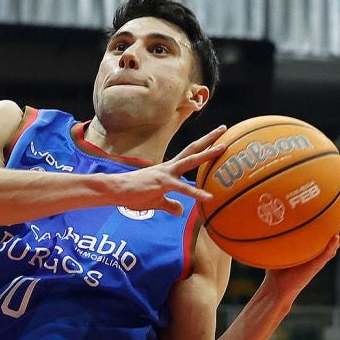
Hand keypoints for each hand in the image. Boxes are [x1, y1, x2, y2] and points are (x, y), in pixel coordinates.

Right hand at [109, 126, 228, 214]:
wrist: (115, 190)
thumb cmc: (133, 194)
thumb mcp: (155, 201)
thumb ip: (169, 205)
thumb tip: (180, 211)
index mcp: (169, 169)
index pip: (189, 154)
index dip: (203, 146)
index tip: (217, 138)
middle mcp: (170, 167)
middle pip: (193, 150)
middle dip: (209, 139)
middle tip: (224, 128)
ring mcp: (166, 173)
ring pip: (191, 160)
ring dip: (207, 154)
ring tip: (223, 147)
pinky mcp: (162, 184)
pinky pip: (182, 189)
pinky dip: (196, 193)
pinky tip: (209, 197)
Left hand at [259, 209, 339, 300]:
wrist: (276, 287)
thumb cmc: (275, 266)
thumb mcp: (275, 244)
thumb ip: (274, 230)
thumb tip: (262, 209)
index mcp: (313, 242)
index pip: (327, 223)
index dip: (334, 209)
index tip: (337, 190)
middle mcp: (320, 247)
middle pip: (338, 227)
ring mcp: (320, 256)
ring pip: (339, 239)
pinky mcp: (316, 266)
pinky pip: (326, 254)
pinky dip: (331, 246)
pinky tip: (335, 237)